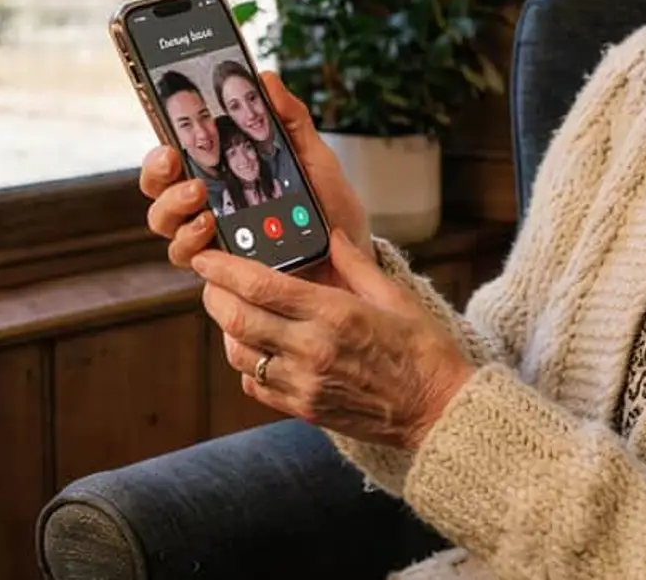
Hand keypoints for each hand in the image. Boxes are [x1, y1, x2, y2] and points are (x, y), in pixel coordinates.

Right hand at [139, 70, 368, 272]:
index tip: (170, 141)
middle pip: (157, 189)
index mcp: (222, 172)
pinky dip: (191, 245)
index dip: (160, 149)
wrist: (352, 259)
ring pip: (163, 224)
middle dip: (157, 175)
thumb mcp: (314, 158)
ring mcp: (210, 238)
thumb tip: (266, 78)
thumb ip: (290, 119)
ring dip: (172, 207)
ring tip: (199, 199)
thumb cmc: (329, 207)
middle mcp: (206, 204)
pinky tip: (210, 233)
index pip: (174, 157)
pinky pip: (187, 259)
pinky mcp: (219, 271)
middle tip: (177, 163)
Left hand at [193, 229, 473, 450]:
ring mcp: (305, 384)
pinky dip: (247, 365)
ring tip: (231, 311)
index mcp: (335, 315)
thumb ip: (355, 264)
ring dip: (227, 330)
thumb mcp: (396, 297)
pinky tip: (257, 348)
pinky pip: (256, 386)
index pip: (262, 287)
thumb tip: (330, 233)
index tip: (206, 257)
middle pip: (239, 320)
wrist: (439, 412)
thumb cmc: (423, 351)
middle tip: (211, 280)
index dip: (225, 270)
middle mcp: (313, 350)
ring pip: (241, 354)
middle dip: (215, 296)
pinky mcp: (305, 410)